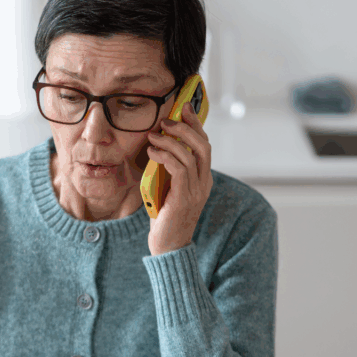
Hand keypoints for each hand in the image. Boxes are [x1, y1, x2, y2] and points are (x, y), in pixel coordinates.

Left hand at [145, 101, 212, 255]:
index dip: (196, 125)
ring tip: (153, 137)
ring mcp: (196, 191)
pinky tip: (152, 153)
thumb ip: (170, 171)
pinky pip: (178, 169)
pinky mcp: (184, 197)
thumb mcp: (169, 189)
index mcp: (203, 180)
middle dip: (185, 128)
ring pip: (190, 155)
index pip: (205, 146)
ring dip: (170, 141)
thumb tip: (158, 147)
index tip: (184, 109)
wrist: (168, 247)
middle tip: (166, 121)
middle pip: (203, 146)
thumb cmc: (165, 218)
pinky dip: (165, 156)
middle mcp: (204, 183)